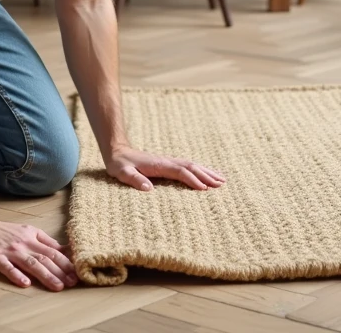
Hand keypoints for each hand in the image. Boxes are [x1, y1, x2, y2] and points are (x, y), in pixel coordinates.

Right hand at [0, 217, 77, 290]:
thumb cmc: (3, 232)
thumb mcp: (27, 231)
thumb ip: (44, 241)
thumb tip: (64, 250)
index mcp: (32, 236)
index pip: (53, 251)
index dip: (66, 262)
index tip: (77, 273)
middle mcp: (23, 243)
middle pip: (45, 258)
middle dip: (61, 271)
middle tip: (73, 283)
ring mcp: (9, 251)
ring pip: (31, 264)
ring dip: (46, 275)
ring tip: (58, 286)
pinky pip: (7, 267)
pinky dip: (17, 275)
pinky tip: (26, 284)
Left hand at [106, 145, 226, 191]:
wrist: (118, 152)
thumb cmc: (120, 164)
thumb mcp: (123, 173)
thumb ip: (135, 180)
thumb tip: (149, 189)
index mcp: (159, 165)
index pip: (180, 171)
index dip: (192, 179)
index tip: (204, 189)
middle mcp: (167, 161)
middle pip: (191, 166)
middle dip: (207, 175)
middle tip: (222, 183)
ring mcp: (169, 162)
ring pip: (192, 165)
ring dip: (207, 171)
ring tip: (222, 179)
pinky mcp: (168, 164)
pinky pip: (188, 166)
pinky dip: (200, 170)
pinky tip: (207, 174)